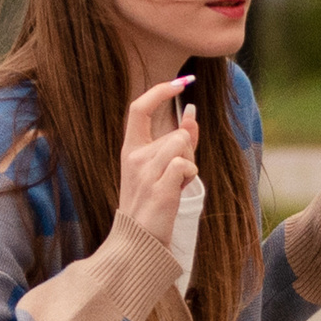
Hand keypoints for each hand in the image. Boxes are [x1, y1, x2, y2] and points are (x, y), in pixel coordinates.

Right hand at [119, 75, 198, 245]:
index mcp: (130, 149)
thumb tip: (191, 111)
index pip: (139, 107)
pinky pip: (185, 164)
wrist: (139, 240)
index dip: (160, 90)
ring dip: (190, 164)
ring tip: (177, 184)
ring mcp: (143, 172)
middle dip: (189, 150)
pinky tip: (179, 190)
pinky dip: (190, 175)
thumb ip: (178, 140)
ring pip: (182, 145)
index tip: (182, 80)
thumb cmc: (153, 204)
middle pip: (175, 133)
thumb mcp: (164, 168)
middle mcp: (133, 156)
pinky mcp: (158, 188)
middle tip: (179, 175)